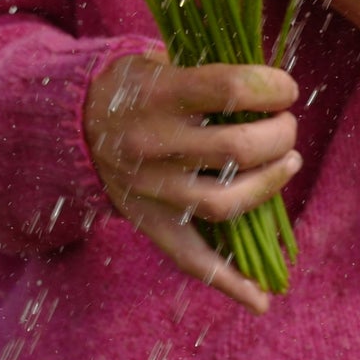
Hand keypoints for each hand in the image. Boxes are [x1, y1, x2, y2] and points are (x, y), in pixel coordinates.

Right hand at [83, 55, 299, 314]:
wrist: (71, 122)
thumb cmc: (133, 85)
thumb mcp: (159, 60)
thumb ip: (209, 73)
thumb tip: (272, 87)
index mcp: (158, 94)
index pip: (229, 89)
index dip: (271, 88)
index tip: (287, 88)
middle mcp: (153, 144)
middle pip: (236, 148)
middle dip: (279, 135)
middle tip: (287, 127)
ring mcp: (151, 189)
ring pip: (224, 202)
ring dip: (269, 185)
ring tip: (288, 163)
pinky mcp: (148, 222)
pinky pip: (191, 258)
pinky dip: (228, 282)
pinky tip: (261, 298)